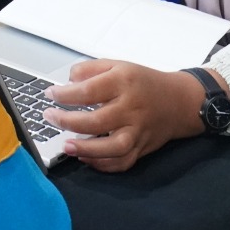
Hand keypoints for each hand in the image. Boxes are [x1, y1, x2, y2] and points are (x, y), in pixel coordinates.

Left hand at [43, 60, 213, 171]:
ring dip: (86, 149)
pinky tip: (85, 158)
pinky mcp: (142, 147)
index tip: (50, 95)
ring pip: (113, 147)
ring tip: (66, 146)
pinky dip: (103, 164)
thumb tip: (66, 81)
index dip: (65, 95)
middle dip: (68, 121)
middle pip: (97, 120)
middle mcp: (131, 108)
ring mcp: (138, 131)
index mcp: (123, 83)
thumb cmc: (143, 82)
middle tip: (49, 117)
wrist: (179, 101)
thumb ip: (89, 69)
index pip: (89, 91)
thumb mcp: (117, 64)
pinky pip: (123, 162)